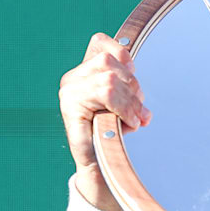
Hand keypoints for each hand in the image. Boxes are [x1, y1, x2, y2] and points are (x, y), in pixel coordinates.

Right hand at [57, 33, 152, 210]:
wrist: (100, 167)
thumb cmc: (111, 134)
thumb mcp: (123, 104)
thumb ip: (127, 87)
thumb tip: (140, 86)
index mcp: (83, 73)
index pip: (101, 43)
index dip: (123, 55)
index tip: (134, 76)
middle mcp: (72, 79)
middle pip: (110, 61)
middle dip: (132, 85)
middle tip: (140, 109)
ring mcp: (69, 92)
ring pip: (110, 78)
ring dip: (130, 100)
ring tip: (136, 118)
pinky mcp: (71, 107)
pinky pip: (106, 93)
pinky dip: (124, 107)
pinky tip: (130, 122)